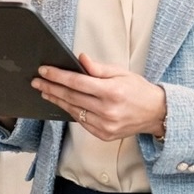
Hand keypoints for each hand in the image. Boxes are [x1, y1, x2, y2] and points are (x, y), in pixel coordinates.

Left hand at [31, 53, 165, 140]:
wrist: (156, 113)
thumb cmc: (139, 91)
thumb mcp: (121, 73)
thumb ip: (98, 68)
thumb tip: (80, 59)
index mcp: (111, 91)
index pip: (77, 82)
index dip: (57, 76)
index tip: (44, 71)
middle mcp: (107, 110)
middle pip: (71, 97)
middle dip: (51, 88)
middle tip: (37, 82)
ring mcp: (104, 125)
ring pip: (73, 111)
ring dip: (57, 100)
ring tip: (45, 92)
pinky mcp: (103, 135)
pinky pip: (81, 121)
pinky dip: (70, 111)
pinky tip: (62, 103)